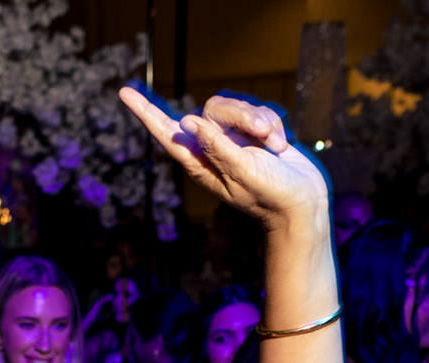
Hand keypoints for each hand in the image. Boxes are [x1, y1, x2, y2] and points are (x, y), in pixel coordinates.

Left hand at [117, 90, 328, 229]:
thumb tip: (186, 121)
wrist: (303, 203)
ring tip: (274, 146)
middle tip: (263, 134)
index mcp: (200, 163)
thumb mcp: (241, 171)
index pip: (167, 133)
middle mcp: (213, 149)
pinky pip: (258, 111)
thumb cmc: (270, 194)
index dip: (146, 112)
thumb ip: (215, 146)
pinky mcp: (254, 134)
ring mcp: (234, 140)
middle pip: (213, 109)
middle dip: (241, 114)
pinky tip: (280, 146)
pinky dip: (273, 125)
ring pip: (237, 107)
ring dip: (259, 120)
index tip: (125, 93)